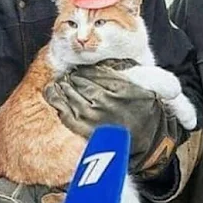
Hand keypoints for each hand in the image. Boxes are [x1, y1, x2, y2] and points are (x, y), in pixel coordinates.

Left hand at [44, 62, 182, 177]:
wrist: (148, 142)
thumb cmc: (145, 113)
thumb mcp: (142, 88)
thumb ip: (123, 73)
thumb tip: (103, 61)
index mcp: (120, 88)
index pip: (93, 72)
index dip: (85, 69)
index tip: (83, 69)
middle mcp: (105, 101)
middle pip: (79, 81)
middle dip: (73, 76)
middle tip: (71, 75)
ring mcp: (92, 116)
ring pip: (69, 94)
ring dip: (63, 85)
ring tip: (62, 82)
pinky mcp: (83, 129)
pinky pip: (64, 111)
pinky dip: (57, 100)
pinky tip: (54, 93)